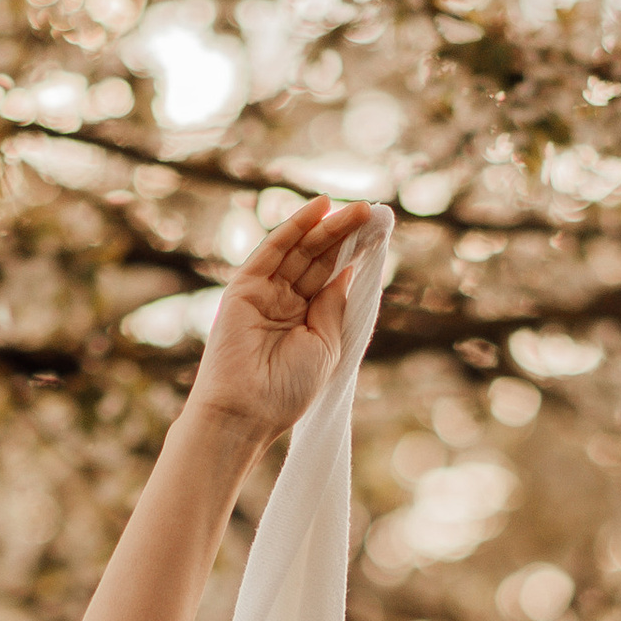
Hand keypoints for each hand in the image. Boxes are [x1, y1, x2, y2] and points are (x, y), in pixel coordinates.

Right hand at [185, 197, 378, 449]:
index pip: (330, 277)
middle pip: (317, 259)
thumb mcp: (325, 344)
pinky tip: (319, 209)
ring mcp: (263, 293)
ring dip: (326, 227)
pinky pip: (272, 250)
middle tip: (370, 212)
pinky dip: (295, 227)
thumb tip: (346, 270)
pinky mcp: (244, 287)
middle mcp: (283, 303)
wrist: (247, 411)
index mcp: (304, 320)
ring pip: (299, 250)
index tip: (376, 235)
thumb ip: (333, 305)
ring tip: (356, 209)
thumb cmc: (288, 389)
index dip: (351, 255)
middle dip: (343, 236)